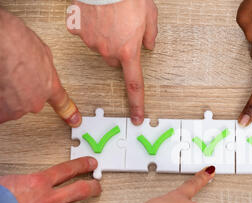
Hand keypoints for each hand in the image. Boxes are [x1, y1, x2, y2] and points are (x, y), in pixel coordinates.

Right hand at [0, 9, 81, 126]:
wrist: (3, 44)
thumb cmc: (19, 44)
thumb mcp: (42, 54)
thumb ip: (42, 69)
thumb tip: (39, 67)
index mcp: (49, 88)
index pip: (61, 102)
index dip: (68, 112)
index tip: (74, 120)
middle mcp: (35, 102)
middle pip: (27, 102)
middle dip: (18, 91)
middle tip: (10, 75)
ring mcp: (17, 108)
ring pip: (10, 106)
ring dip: (4, 95)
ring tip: (2, 76)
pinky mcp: (1, 110)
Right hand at [0, 158, 100, 202]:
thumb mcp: (6, 182)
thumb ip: (20, 182)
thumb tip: (19, 183)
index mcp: (38, 183)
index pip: (68, 169)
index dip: (83, 165)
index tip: (92, 163)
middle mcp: (48, 200)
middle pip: (81, 190)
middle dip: (94, 188)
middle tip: (97, 188)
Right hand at [70, 0, 157, 124]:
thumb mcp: (149, 14)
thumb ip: (150, 34)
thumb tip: (148, 44)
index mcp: (129, 51)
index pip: (135, 85)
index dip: (137, 103)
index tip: (136, 117)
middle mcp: (109, 51)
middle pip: (114, 62)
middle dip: (119, 52)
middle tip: (122, 32)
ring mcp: (91, 42)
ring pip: (99, 48)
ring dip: (105, 38)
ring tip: (109, 18)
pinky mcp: (77, 30)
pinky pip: (84, 34)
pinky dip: (90, 27)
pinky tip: (95, 15)